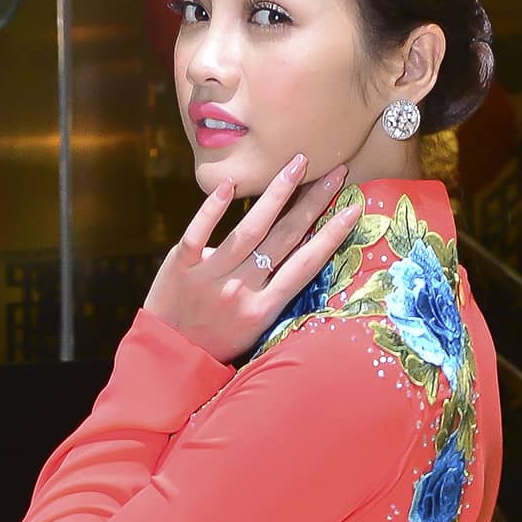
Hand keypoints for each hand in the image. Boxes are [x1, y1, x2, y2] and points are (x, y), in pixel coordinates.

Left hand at [144, 156, 363, 364]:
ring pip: (248, 231)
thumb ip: (272, 292)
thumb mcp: (255, 328)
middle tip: (334, 171)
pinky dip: (212, 209)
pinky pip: (198, 234)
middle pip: (284, 239)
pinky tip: (230, 185)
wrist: (168, 357)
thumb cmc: (217, 341)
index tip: (352, 209)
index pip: (305, 266)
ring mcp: (210, 278)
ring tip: (297, 164)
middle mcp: (241, 291)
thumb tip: (295, 250)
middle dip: (313, 203)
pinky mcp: (180, 267)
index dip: (331, 236)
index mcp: (264, 309)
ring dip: (276, 194)